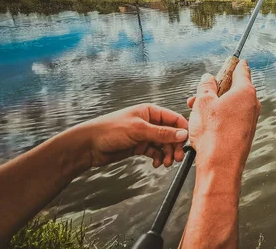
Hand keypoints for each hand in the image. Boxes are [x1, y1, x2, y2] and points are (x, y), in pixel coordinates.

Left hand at [74, 104, 188, 168]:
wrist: (88, 145)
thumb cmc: (110, 130)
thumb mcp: (139, 130)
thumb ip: (162, 133)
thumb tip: (183, 134)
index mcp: (151, 111)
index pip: (174, 119)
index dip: (183, 131)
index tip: (187, 143)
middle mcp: (150, 122)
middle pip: (171, 133)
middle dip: (175, 146)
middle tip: (176, 158)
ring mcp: (145, 134)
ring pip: (164, 144)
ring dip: (167, 154)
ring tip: (165, 163)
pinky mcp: (139, 146)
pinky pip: (155, 152)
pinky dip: (158, 158)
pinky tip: (156, 163)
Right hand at [186, 60, 260, 179]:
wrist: (220, 165)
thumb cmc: (213, 134)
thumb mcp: (203, 103)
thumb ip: (205, 87)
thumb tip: (208, 79)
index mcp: (245, 92)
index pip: (242, 70)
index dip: (234, 64)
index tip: (234, 60)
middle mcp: (252, 104)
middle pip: (234, 88)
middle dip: (215, 90)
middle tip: (199, 95)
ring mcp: (250, 119)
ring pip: (231, 104)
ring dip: (215, 104)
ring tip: (196, 112)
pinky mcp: (246, 132)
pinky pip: (233, 117)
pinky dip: (220, 116)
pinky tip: (206, 124)